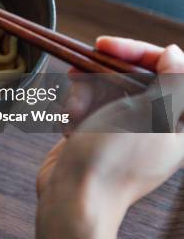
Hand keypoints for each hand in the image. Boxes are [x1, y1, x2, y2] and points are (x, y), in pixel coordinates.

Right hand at [36, 37, 183, 237]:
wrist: (74, 195)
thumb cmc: (114, 156)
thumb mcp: (151, 112)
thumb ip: (173, 80)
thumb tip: (173, 54)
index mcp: (179, 122)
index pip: (165, 68)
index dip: (135, 51)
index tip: (103, 44)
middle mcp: (155, 124)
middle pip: (128, 77)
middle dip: (98, 78)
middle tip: (76, 78)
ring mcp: (124, 130)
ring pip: (101, 90)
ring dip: (81, 95)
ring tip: (72, 113)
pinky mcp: (98, 135)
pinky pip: (86, 107)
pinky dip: (74, 111)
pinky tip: (68, 125)